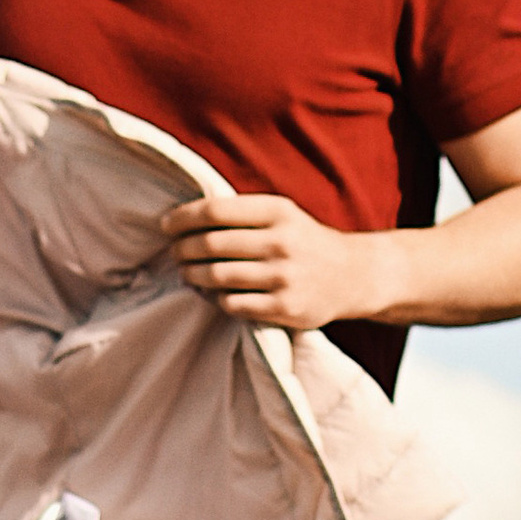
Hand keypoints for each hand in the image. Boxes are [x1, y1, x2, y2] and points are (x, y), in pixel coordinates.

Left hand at [163, 193, 390, 332]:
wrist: (353, 275)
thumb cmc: (304, 241)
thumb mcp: (283, 214)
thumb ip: (243, 214)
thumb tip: (185, 219)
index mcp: (278, 211)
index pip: (215, 211)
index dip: (183, 218)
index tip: (166, 225)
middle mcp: (281, 242)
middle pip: (211, 244)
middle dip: (183, 249)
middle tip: (175, 252)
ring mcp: (283, 277)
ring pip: (217, 276)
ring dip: (193, 274)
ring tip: (186, 272)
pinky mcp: (284, 308)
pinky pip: (233, 304)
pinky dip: (216, 298)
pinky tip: (213, 293)